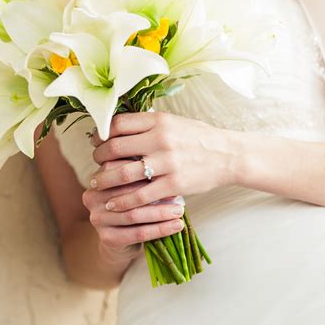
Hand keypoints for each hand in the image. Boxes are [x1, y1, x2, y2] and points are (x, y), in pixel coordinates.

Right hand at [82, 159, 184, 255]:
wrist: (122, 237)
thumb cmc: (133, 203)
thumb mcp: (135, 184)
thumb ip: (143, 173)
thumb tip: (170, 166)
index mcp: (99, 177)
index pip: (123, 171)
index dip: (147, 172)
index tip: (171, 172)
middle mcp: (92, 196)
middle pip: (128, 193)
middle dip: (155, 193)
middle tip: (179, 193)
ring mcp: (97, 218)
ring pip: (134, 214)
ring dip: (161, 213)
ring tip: (179, 211)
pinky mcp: (107, 238)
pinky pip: (138, 233)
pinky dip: (159, 229)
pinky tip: (176, 226)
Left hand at [90, 111, 234, 212]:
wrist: (229, 155)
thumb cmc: (199, 137)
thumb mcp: (174, 121)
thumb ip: (149, 124)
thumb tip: (119, 127)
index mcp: (159, 120)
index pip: (118, 123)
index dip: (102, 133)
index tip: (97, 141)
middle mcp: (161, 139)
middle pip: (115, 147)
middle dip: (99, 156)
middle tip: (96, 162)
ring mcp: (167, 162)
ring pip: (123, 173)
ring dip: (105, 179)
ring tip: (97, 182)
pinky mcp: (174, 184)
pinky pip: (140, 195)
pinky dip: (122, 201)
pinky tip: (113, 204)